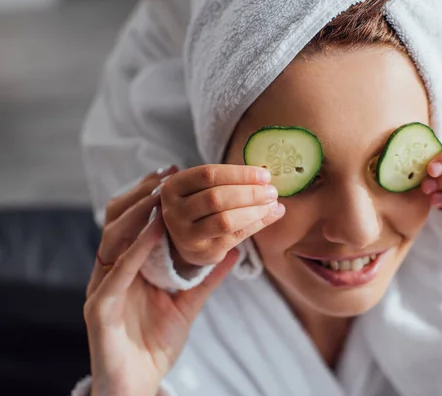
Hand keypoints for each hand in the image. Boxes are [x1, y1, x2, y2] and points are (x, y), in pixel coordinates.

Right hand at [85, 173, 236, 395]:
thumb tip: (235, 252)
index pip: (133, 223)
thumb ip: (207, 278)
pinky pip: (117, 273)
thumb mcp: (187, 304)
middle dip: (141, 195)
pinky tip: (154, 230)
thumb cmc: (156, 345)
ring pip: (113, 240)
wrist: (137, 387)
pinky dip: (135, 249)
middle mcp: (111, 273)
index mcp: (127, 269)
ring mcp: (102, 289)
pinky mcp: (100, 309)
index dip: (149, 196)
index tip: (174, 173)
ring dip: (138, 214)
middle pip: (118, 222)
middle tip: (167, 174)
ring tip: (162, 194)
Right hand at [158, 165, 284, 265]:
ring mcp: (187, 234)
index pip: (208, 175)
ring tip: (272, 204)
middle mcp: (175, 211)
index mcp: (174, 187)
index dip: (239, 174)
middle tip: (271, 191)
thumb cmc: (200, 206)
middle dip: (249, 193)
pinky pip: (235, 236)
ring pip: (225, 220)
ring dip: (254, 210)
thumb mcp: (204, 189)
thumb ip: (231, 181)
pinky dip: (256, 224)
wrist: (186, 241)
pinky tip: (269, 215)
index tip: (264, 175)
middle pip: (216, 198)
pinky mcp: (204, 251)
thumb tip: (267, 179)